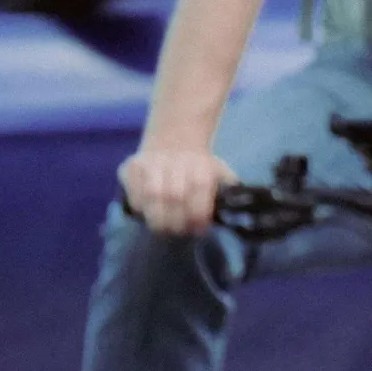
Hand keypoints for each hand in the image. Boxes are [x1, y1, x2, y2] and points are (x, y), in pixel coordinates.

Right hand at [119, 145, 237, 234]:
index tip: (198, 229)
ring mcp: (150, 162)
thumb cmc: (201, 168)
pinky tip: (148, 212)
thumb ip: (231, 194)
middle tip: (179, 231)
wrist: (174, 140)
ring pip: (152, 196)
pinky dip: (140, 209)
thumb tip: (241, 212)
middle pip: (174, 196)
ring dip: (158, 218)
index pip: (199, 191)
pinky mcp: (130, 167)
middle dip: (177, 221)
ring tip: (163, 227)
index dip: (198, 215)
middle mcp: (175, 161)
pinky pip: (133, 194)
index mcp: (200, 165)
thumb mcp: (221, 175)